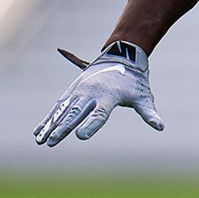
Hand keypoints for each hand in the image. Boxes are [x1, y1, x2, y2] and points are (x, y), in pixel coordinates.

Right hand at [34, 41, 162, 146]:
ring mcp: (79, 91)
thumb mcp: (143, 96)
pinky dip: (48, 118)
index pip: (100, 114)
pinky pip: (58, 107)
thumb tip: (160, 127)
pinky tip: (38, 132)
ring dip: (51, 125)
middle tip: (53, 141)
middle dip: (64, 127)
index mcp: (109, 96)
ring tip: (40, 140)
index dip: (92, 125)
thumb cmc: (134, 81)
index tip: (81, 137)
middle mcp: (91, 93)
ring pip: (63, 110)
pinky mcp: (72, 91)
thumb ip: (149, 112)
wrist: (121, 56)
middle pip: (76, 112)